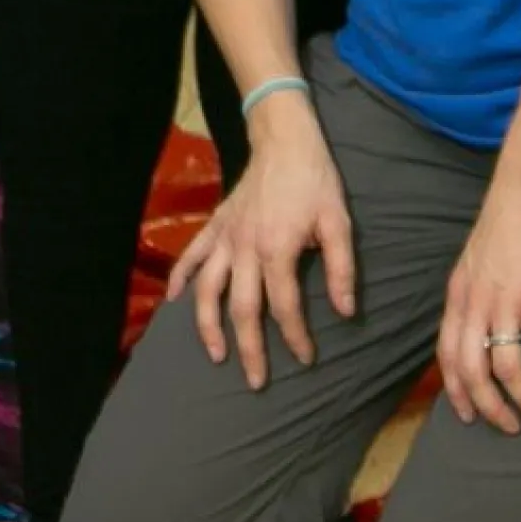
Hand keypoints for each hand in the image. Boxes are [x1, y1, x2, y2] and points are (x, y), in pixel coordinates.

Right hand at [166, 118, 354, 389]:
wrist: (284, 140)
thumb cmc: (315, 181)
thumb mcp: (339, 223)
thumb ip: (341, 269)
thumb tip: (345, 311)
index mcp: (277, 250)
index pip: (285, 306)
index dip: (296, 337)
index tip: (305, 359)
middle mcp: (245, 249)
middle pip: (243, 309)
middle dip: (249, 348)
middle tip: (256, 381)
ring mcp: (225, 237)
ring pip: (208, 290)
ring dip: (208, 325)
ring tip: (216, 354)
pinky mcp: (215, 225)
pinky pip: (191, 255)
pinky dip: (180, 278)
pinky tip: (175, 301)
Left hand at [440, 175, 520, 432]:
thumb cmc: (505, 219)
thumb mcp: (474, 260)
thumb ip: (473, 294)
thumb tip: (477, 325)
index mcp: (458, 295)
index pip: (448, 355)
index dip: (457, 391)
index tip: (469, 416)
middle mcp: (476, 302)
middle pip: (472, 371)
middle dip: (489, 407)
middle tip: (509, 426)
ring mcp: (507, 298)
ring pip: (506, 366)